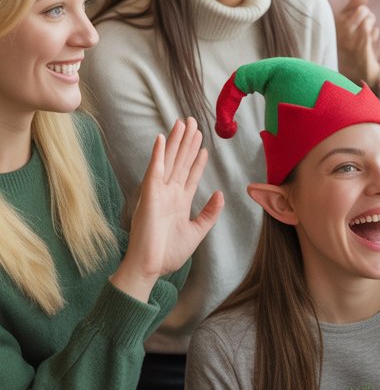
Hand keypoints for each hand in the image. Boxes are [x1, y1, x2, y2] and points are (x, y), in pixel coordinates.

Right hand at [111, 119, 223, 301]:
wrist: (150, 268)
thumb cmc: (169, 254)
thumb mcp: (197, 232)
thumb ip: (209, 213)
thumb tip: (220, 194)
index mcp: (180, 202)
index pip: (190, 174)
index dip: (197, 159)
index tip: (203, 144)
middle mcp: (169, 193)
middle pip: (181, 162)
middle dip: (188, 142)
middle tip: (193, 122)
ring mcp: (158, 192)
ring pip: (170, 160)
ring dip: (176, 141)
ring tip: (182, 123)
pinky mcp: (149, 195)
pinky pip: (154, 171)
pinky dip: (158, 154)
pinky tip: (162, 139)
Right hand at [335, 0, 379, 86]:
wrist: (353, 71)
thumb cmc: (348, 44)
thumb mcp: (346, 23)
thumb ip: (354, 5)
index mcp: (333, 21)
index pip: (355, 4)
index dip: (361, 12)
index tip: (357, 25)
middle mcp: (338, 27)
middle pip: (363, 9)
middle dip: (367, 17)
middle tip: (362, 29)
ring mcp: (349, 35)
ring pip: (369, 18)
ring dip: (371, 26)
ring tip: (364, 37)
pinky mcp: (360, 42)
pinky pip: (373, 29)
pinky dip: (374, 35)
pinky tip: (367, 44)